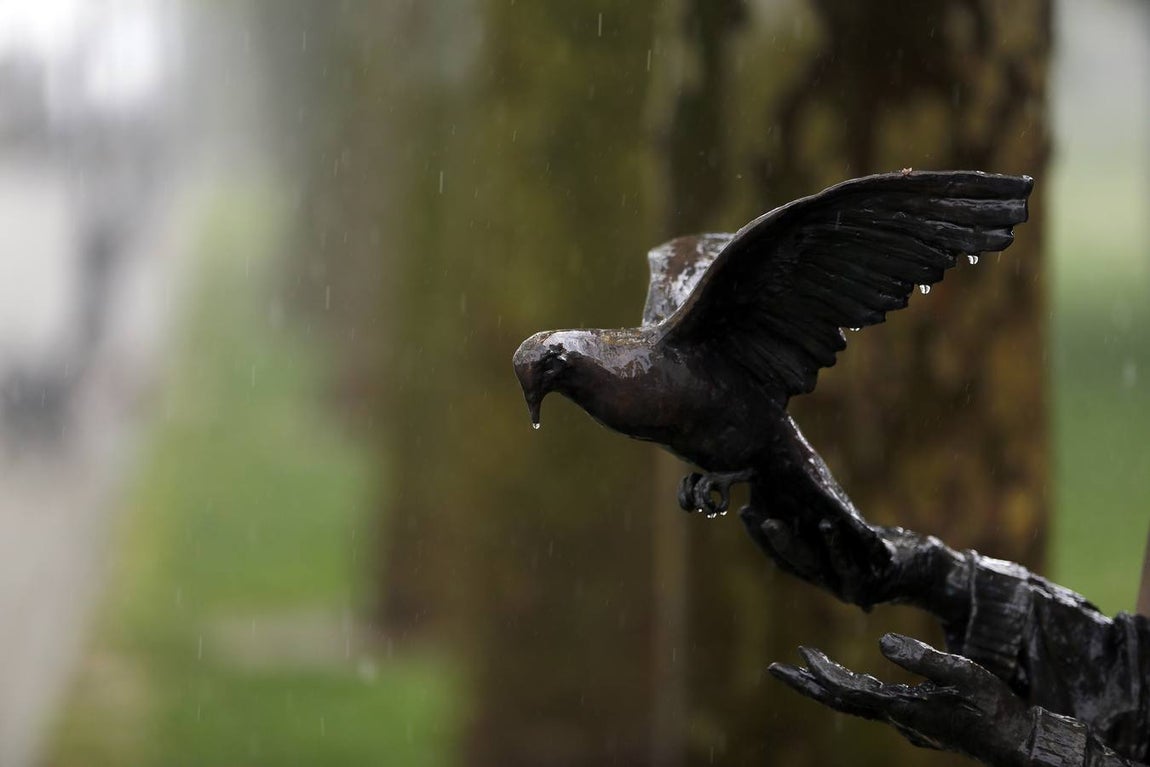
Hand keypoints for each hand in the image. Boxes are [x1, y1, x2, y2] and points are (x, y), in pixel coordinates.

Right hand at [739, 500, 909, 607]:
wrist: (922, 567)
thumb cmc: (879, 546)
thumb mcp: (843, 531)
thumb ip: (814, 522)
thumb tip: (777, 492)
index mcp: (815, 569)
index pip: (779, 554)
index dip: (759, 535)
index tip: (743, 509)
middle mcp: (826, 582)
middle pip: (789, 561)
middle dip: (766, 538)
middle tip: (748, 514)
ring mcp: (846, 587)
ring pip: (812, 564)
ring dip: (791, 542)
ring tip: (773, 520)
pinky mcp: (869, 586)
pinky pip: (847, 562)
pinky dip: (835, 543)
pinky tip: (826, 522)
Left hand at [770, 634, 1034, 764]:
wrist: (1020, 744)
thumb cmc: (995, 708)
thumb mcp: (962, 673)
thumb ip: (921, 657)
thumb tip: (882, 641)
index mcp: (903, 708)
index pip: (848, 691)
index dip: (820, 675)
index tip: (796, 656)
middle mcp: (899, 719)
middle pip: (842, 700)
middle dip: (809, 683)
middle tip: (776, 668)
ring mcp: (908, 724)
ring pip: (858, 703)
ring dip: (829, 685)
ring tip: (806, 667)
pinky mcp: (920, 722)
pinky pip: (876, 705)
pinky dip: (855, 691)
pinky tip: (852, 684)